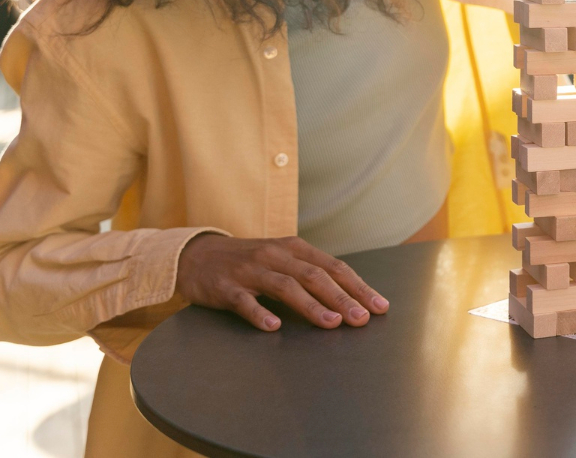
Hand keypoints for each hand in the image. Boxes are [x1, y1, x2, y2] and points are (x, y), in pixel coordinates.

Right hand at [175, 233, 388, 331]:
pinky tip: (274, 327)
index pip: (333, 267)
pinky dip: (259, 313)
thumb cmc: (250, 261)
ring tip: (331, 322)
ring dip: (311, 305)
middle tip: (361, 319)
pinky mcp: (225, 287)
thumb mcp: (282, 259)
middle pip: (314, 276)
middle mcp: (276, 255)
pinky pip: (244, 301)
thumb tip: (350, 297)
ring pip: (285, 286)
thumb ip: (310, 273)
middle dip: (342, 297)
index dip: (358, 286)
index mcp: (294, 248)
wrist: (196, 255)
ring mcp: (250, 270)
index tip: (379, 306)